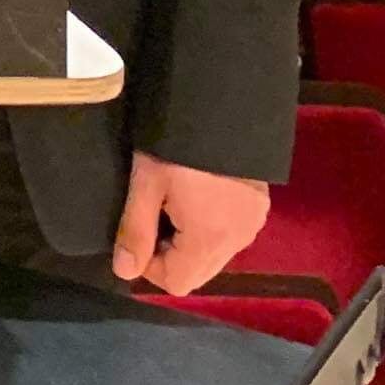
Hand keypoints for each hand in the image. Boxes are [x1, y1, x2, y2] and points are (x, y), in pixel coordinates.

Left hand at [111, 152, 272, 296]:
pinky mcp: (260, 205)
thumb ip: (135, 230)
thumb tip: (124, 271)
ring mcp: (253, 223)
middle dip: (170, 254)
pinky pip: (230, 234)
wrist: (221, 102)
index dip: (149, 265)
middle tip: (154, 213)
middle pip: (198, 272)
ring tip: (174, 201)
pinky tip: (198, 196)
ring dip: (190, 242)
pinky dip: (210, 227)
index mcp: (210, 240)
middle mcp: (239, 240)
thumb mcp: (146, 183)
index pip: (177, 282)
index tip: (138, 232)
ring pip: (215, 254)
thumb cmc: (176, 144)